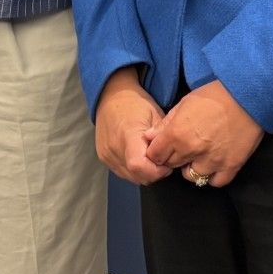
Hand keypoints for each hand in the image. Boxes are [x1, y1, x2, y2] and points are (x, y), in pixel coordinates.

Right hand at [95, 69, 170, 185]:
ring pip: (130, 177)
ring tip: (150, 158)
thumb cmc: (137, 104)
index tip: (167, 164)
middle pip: (137, 176)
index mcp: (128, 135)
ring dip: (144, 173)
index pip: (139, 166)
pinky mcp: (103, 157)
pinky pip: (122, 172)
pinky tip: (139, 157)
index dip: (156, 171)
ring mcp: (106, 154)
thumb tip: (169, 159)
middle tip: (162, 161)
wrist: (112, 96)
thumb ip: (162, 139)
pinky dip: (133, 170)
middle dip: (154, 174)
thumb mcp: (155, 116)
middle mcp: (114, 148)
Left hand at [146, 80, 263, 187]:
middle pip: (172, 165)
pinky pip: (215, 182)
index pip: (155, 155)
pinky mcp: (231, 166)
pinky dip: (212, 176)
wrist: (247, 95)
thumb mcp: (184, 104)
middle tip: (182, 147)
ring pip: (192, 176)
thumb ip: (165, 124)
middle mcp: (192, 150)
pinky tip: (213, 164)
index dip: (157, 151)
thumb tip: (149, 137)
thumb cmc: (214, 95)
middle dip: (173, 158)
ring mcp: (212, 161)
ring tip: (198, 155)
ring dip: (191, 167)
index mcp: (177, 134)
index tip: (163, 147)